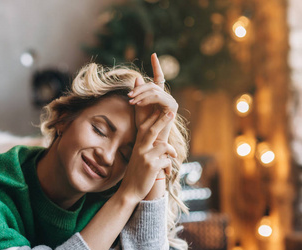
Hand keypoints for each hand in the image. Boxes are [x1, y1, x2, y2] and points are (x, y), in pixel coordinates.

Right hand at [116, 110, 176, 203]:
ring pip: (163, 146)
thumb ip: (145, 150)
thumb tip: (157, 143)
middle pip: (153, 130)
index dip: (151, 118)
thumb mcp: (138, 159)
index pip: (144, 128)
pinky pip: (167, 160)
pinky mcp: (152, 167)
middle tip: (171, 112)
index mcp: (137, 147)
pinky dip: (169, 166)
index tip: (159, 111)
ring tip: (174, 156)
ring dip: (171, 151)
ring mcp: (145, 157)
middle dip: (163, 120)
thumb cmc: (135, 175)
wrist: (129, 192)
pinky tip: (167, 172)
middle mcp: (140, 150)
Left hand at [129, 53, 178, 175]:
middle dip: (139, 88)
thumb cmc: (144, 129)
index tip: (153, 54)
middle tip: (129, 95)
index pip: (159, 78)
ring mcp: (170, 101)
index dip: (157, 66)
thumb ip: (137, 94)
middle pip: (153, 84)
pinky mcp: (172, 106)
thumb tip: (137, 78)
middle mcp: (166, 97)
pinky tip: (138, 103)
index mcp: (159, 96)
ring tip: (131, 100)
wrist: (150, 143)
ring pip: (154, 90)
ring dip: (141, 94)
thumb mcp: (137, 109)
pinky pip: (157, 97)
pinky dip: (146, 98)